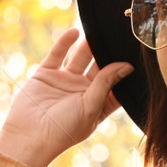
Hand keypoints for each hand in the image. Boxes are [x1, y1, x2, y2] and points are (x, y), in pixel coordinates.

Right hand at [0, 27, 133, 166]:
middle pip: (99, 66)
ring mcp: (65, 81)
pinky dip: (65, 43)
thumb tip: (126, 66)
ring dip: (88, 45)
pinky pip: (58, 54)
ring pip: (80, 57)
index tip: (137, 55)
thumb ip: (106, 84)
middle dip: (108, 53)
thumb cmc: (65, 129)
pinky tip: (75, 31)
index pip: (116, 83)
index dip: (125, 71)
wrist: (30, 136)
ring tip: (99, 29)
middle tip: (119, 35)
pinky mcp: (46, 74)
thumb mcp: (91, 106)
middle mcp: (83, 90)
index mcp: (98, 102)